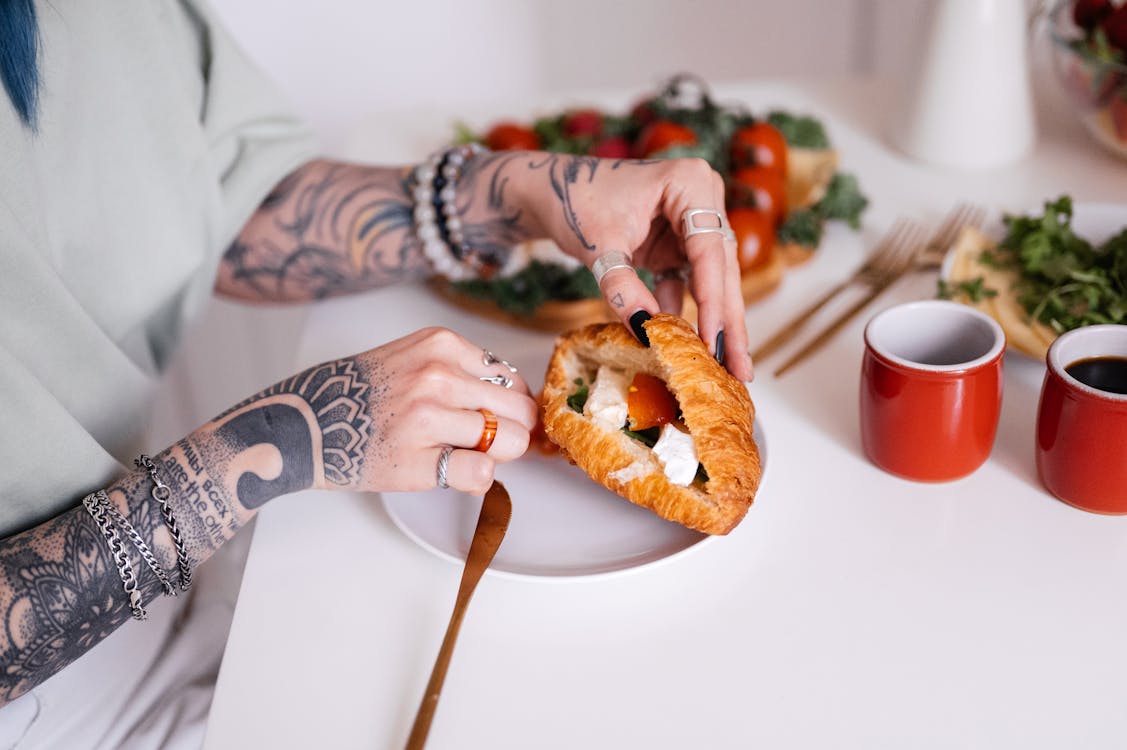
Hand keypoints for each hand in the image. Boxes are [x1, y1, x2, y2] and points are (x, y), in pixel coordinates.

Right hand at [320, 328, 536, 495]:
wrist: (303, 424)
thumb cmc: (357, 395)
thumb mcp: (411, 358)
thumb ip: (461, 372)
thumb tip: (517, 400)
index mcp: (441, 345)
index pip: (513, 381)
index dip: (506, 407)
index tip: (489, 419)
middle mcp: (438, 376)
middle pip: (520, 412)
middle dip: (508, 432)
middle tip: (478, 442)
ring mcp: (428, 418)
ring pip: (510, 442)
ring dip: (492, 456)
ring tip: (459, 454)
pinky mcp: (418, 460)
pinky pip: (482, 474)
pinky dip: (476, 480)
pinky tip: (452, 473)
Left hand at [511, 154, 751, 380]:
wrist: (551, 191)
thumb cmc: (574, 201)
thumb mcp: (599, 246)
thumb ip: (622, 288)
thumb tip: (648, 333)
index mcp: (689, 182)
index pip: (708, 251)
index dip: (713, 301)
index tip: (715, 343)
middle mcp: (702, 197)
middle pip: (721, 268)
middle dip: (728, 322)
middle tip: (740, 370)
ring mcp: (693, 221)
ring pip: (712, 280)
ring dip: (714, 322)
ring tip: (727, 367)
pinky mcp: (679, 244)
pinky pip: (689, 283)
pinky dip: (687, 313)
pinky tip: (692, 348)